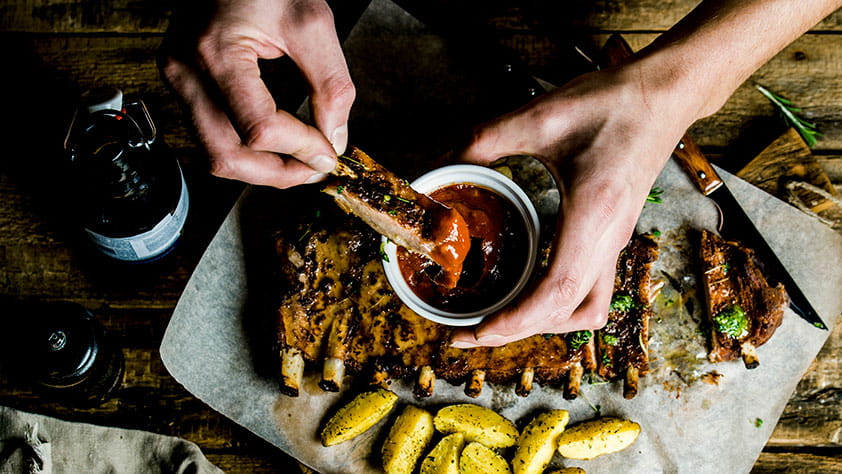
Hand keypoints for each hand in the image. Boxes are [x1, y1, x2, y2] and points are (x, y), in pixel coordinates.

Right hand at [160, 0, 353, 187]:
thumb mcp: (312, 23)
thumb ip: (330, 84)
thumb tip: (334, 138)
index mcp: (215, 52)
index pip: (258, 129)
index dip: (300, 149)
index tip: (329, 152)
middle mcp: (185, 71)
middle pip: (226, 155)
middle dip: (277, 174)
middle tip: (314, 170)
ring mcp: (178, 79)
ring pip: (214, 154)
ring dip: (261, 169)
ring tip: (299, 162)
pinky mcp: (183, 83)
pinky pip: (210, 135)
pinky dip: (246, 150)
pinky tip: (276, 146)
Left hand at [449, 65, 689, 346]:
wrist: (662, 97)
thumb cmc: (610, 104)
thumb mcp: (540, 117)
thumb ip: (485, 141)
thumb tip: (440, 165)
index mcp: (594, 213)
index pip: (558, 291)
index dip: (516, 320)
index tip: (476, 330)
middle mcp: (610, 239)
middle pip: (568, 313)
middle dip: (516, 331)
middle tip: (468, 332)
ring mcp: (616, 243)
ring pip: (587, 311)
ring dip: (543, 325)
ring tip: (498, 320)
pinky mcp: (615, 239)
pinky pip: (591, 292)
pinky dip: (558, 308)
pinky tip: (527, 295)